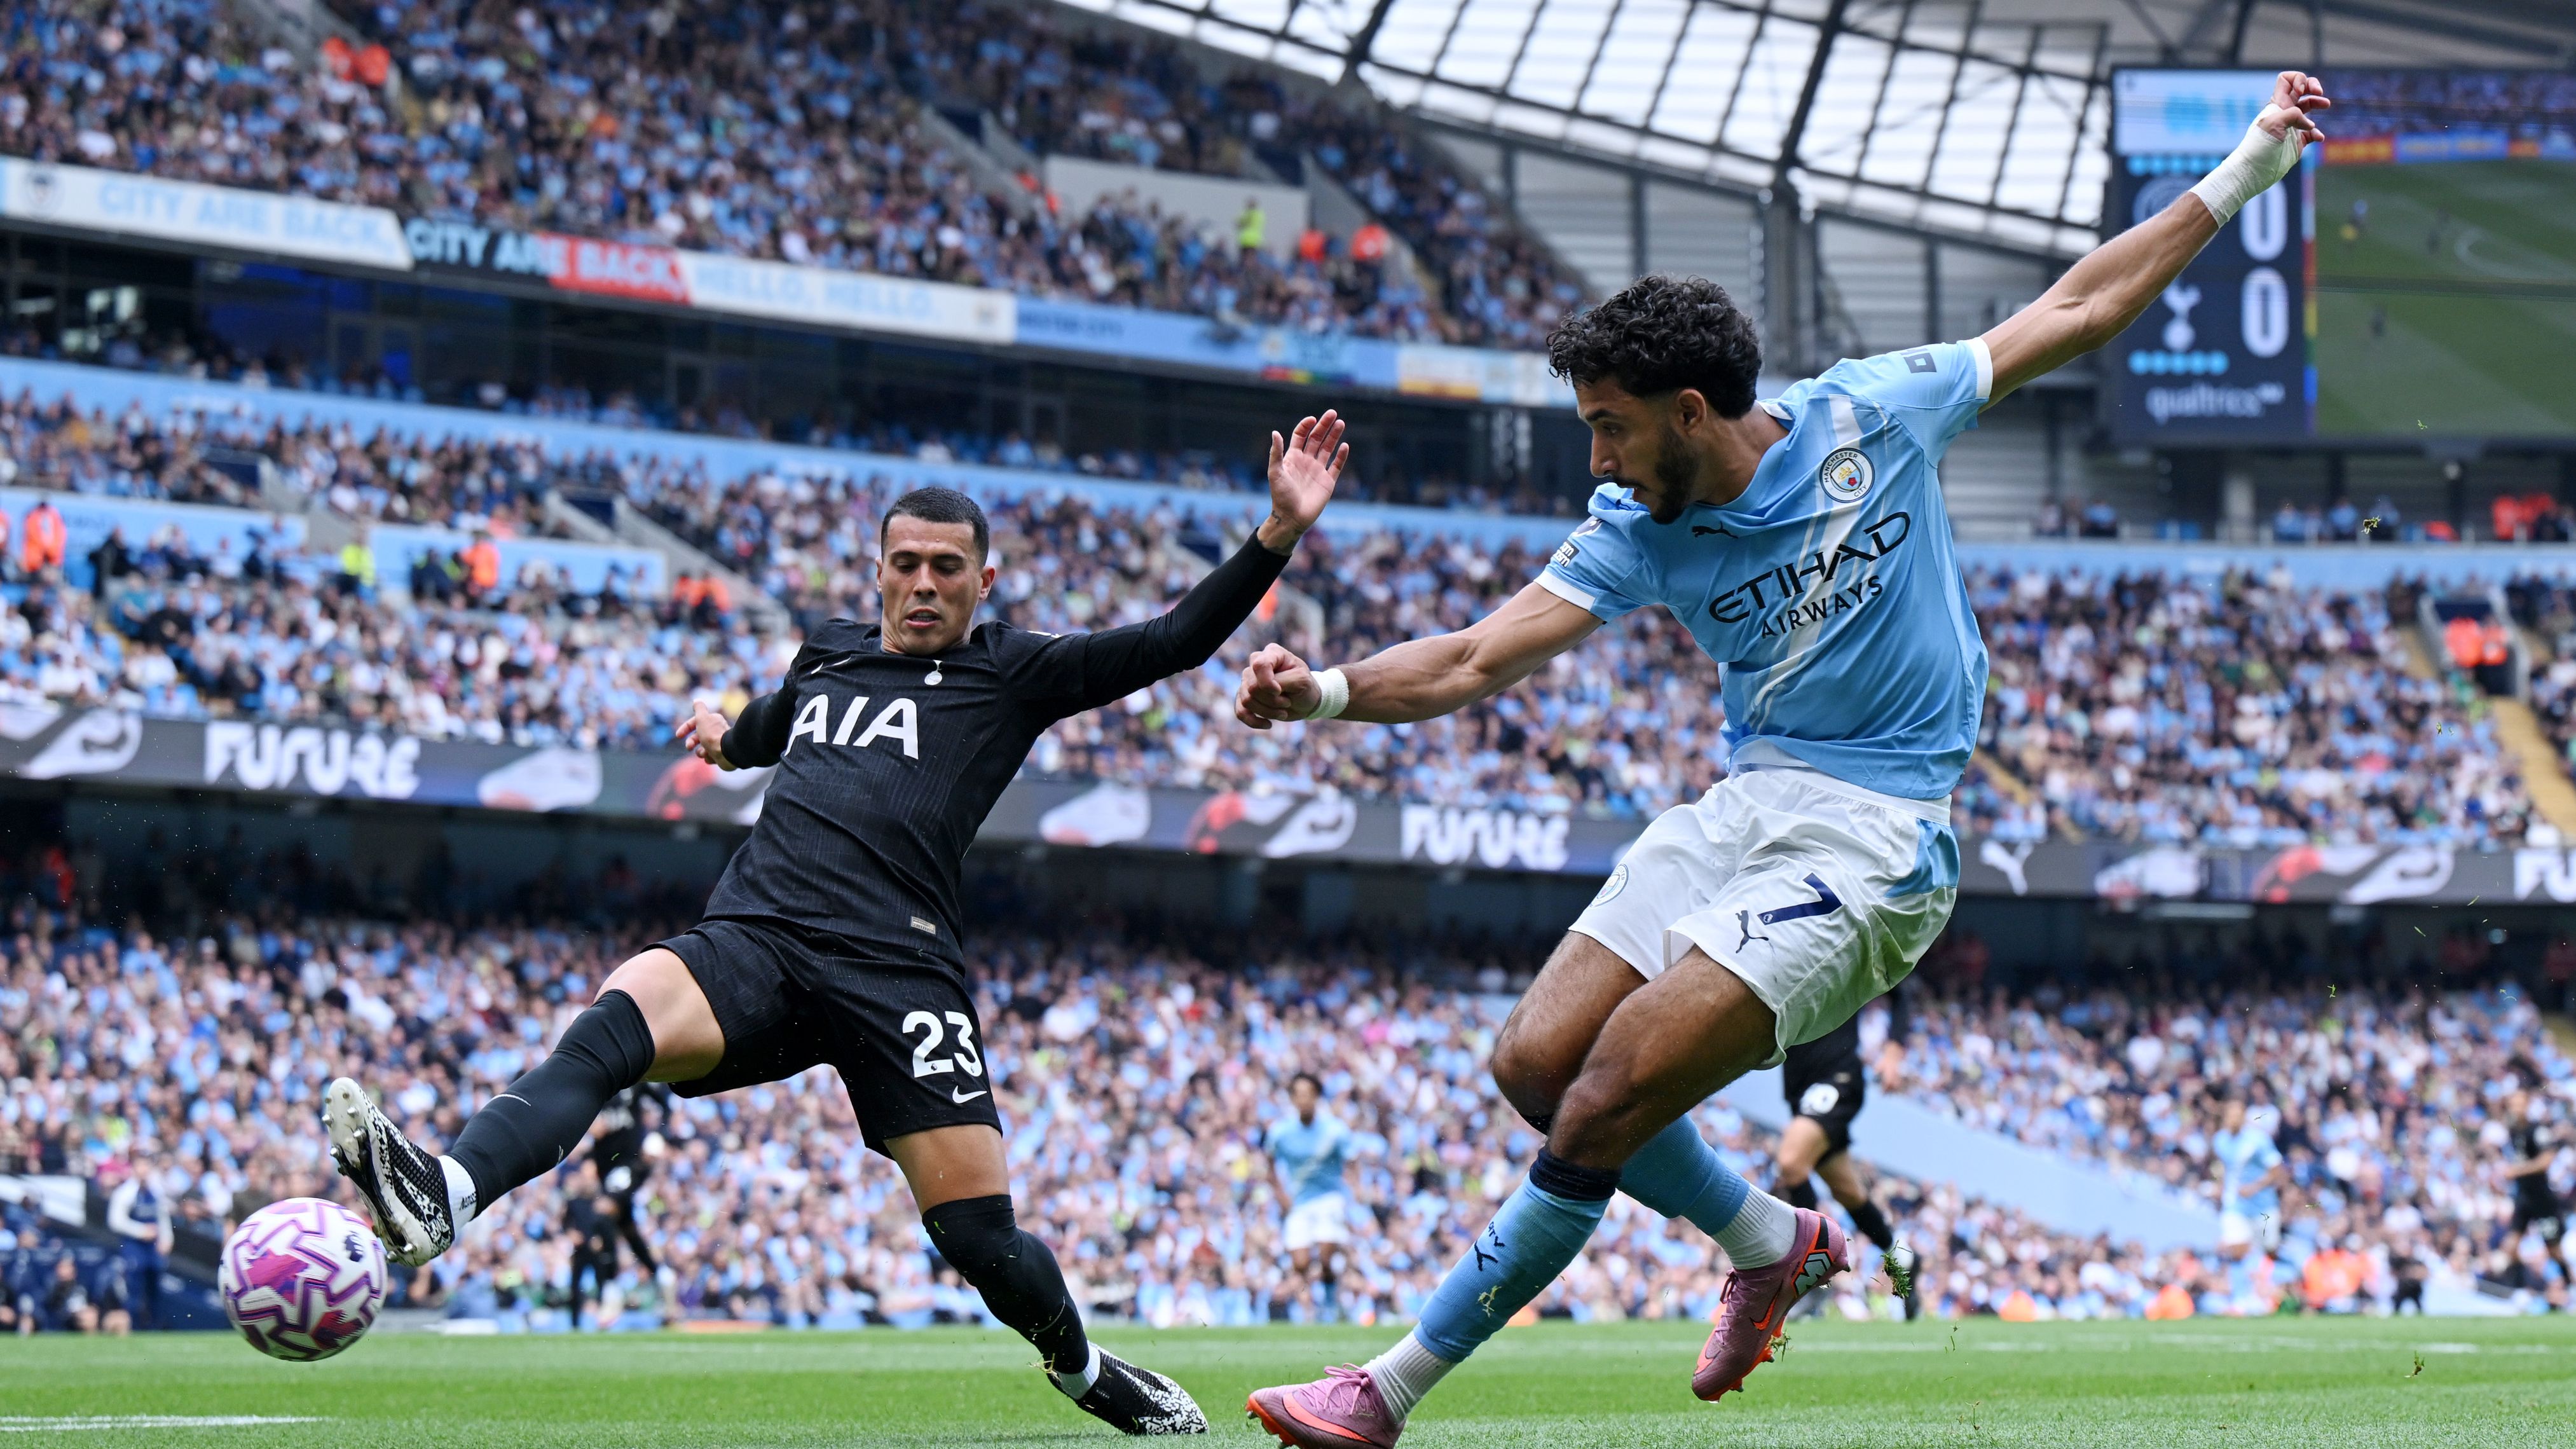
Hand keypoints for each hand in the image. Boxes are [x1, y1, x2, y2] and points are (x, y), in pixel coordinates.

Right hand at [674, 698, 732, 767]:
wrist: (727, 752)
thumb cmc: (712, 734)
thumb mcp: (702, 718)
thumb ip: (699, 708)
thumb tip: (697, 700)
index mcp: (712, 721)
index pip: (695, 723)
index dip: (685, 728)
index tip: (678, 735)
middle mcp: (716, 731)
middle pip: (697, 737)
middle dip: (690, 742)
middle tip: (689, 747)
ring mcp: (719, 743)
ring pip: (702, 748)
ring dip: (700, 751)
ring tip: (705, 752)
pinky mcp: (722, 754)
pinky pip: (709, 757)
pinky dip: (708, 757)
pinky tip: (712, 757)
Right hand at [1235, 643, 1318, 729]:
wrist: (1305, 701)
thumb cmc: (1305, 687)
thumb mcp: (1301, 681)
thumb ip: (1281, 681)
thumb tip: (1258, 689)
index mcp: (1272, 653)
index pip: (1259, 665)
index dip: (1267, 683)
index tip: (1280, 691)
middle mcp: (1256, 663)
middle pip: (1252, 687)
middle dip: (1272, 701)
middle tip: (1287, 702)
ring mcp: (1248, 680)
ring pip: (1247, 701)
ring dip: (1267, 712)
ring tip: (1283, 711)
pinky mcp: (1244, 697)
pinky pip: (1240, 712)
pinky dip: (1254, 721)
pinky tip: (1268, 724)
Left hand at [1257, 410, 1346, 552]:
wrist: (1291, 518)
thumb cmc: (1280, 496)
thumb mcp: (1275, 473)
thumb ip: (1276, 453)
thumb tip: (1275, 432)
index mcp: (1292, 458)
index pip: (1300, 436)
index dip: (1306, 426)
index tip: (1312, 419)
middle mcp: (1306, 461)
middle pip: (1316, 438)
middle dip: (1324, 425)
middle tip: (1333, 413)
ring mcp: (1318, 471)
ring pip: (1328, 449)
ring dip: (1334, 436)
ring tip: (1341, 423)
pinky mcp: (1328, 481)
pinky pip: (1336, 465)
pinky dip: (1341, 455)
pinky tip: (1345, 445)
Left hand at [2257, 70, 2329, 147]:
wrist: (2256, 170)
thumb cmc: (2260, 146)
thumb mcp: (2274, 123)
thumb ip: (2293, 115)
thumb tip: (2309, 124)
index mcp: (2277, 104)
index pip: (2286, 80)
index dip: (2298, 79)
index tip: (2301, 91)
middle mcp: (2285, 112)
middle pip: (2302, 89)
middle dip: (2313, 86)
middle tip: (2319, 93)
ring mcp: (2292, 126)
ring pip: (2308, 107)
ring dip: (2319, 103)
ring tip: (2326, 104)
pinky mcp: (2298, 141)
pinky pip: (2312, 132)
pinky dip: (2318, 133)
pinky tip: (2318, 138)